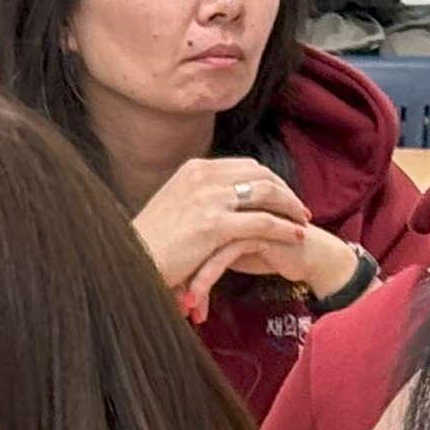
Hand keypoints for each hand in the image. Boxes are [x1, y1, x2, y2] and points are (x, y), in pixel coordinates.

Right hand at [131, 157, 315, 318]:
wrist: (127, 263)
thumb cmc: (147, 245)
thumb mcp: (172, 207)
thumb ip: (197, 199)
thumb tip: (217, 204)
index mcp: (194, 170)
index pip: (245, 165)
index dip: (270, 179)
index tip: (282, 196)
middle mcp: (203, 176)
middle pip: (261, 174)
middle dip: (285, 191)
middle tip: (299, 209)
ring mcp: (209, 199)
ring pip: (267, 193)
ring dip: (290, 206)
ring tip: (302, 222)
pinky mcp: (215, 225)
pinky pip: (263, 221)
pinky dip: (284, 227)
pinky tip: (296, 236)